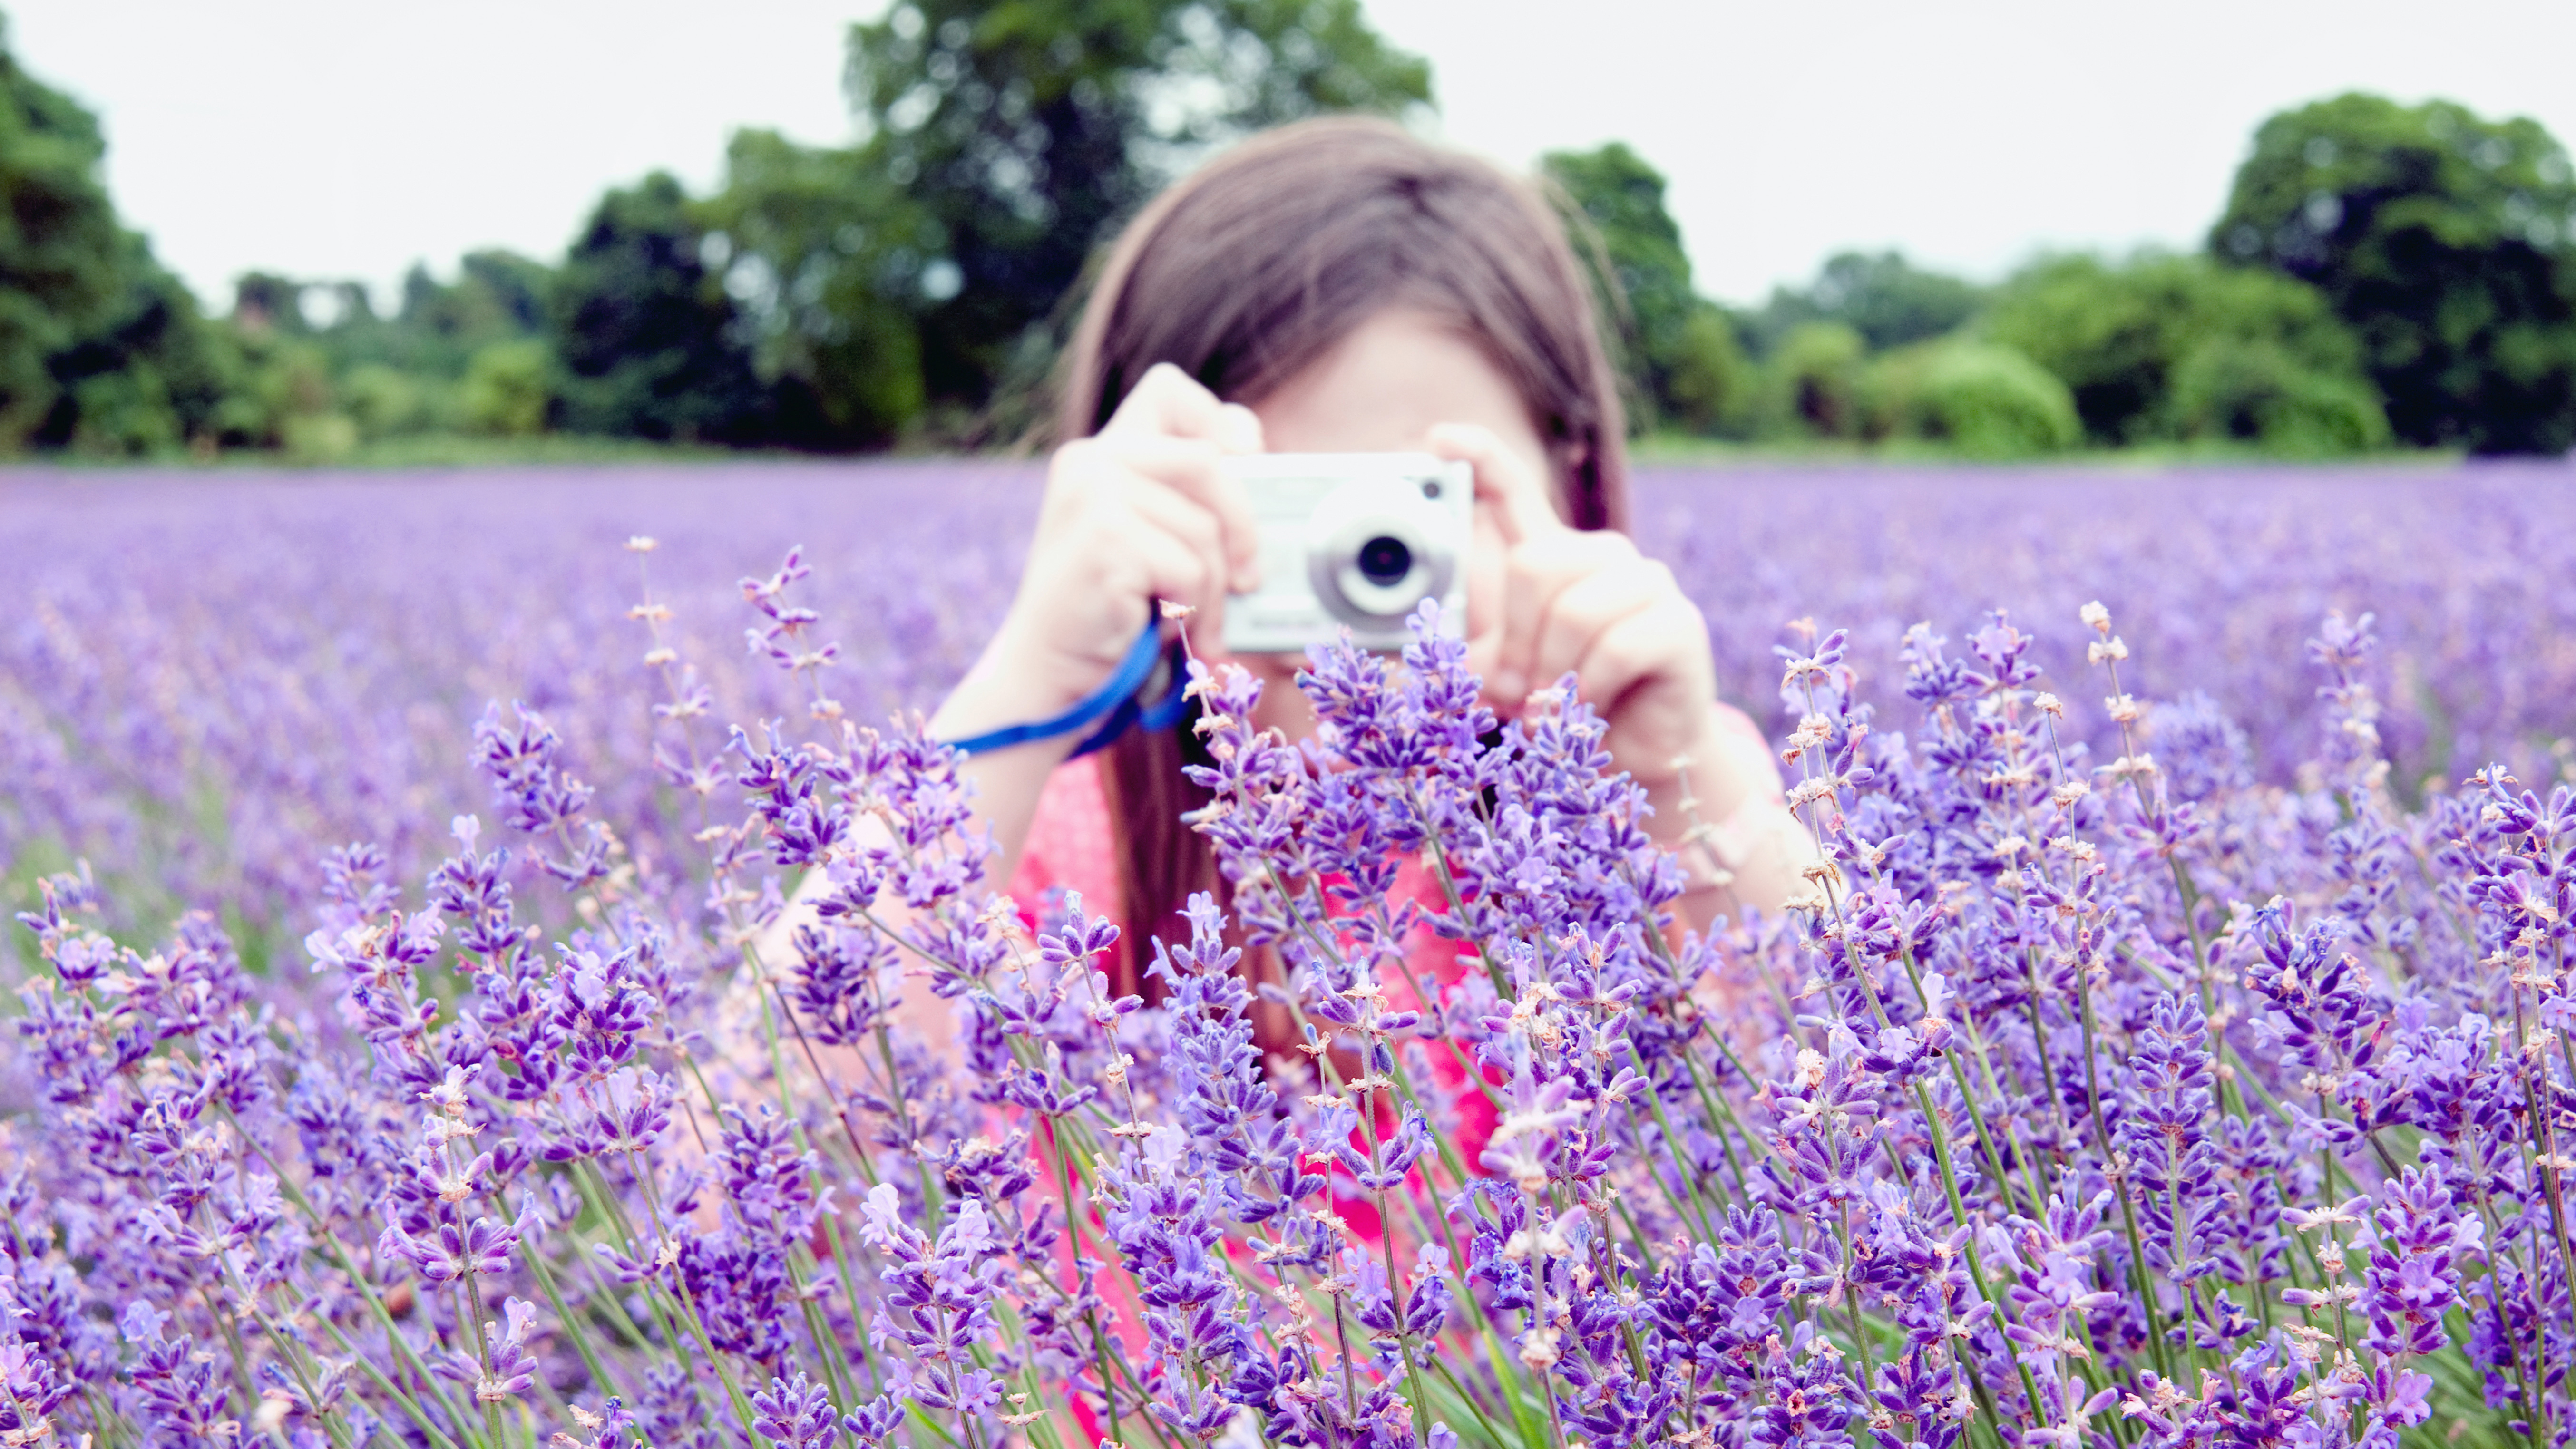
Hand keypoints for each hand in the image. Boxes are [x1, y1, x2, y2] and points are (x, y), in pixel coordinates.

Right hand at [936, 365, 1263, 746]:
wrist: (1051, 670)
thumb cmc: (1113, 610)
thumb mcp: (1151, 538)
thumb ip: (1187, 499)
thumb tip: (1263, 474)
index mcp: (1102, 452)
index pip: (1168, 389)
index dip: (1221, 421)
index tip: (1249, 465)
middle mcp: (1090, 460)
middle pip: (1209, 460)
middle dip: (1244, 524)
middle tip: (1249, 579)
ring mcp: (1092, 494)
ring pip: (1204, 528)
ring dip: (1213, 589)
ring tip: (1191, 620)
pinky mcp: (1102, 537)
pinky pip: (1188, 567)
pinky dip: (1193, 608)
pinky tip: (1167, 626)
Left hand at [1434, 422, 1717, 796]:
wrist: (1636, 762)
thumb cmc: (1562, 712)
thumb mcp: (1499, 679)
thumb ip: (1462, 654)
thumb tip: (1391, 654)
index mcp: (1556, 559)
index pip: (1516, 491)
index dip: (1479, 458)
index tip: (1438, 439)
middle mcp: (1604, 557)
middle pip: (1535, 564)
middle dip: (1514, 641)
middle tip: (1517, 693)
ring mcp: (1647, 586)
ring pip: (1573, 610)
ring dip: (1551, 673)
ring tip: (1552, 709)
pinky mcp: (1678, 626)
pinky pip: (1614, 648)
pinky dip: (1588, 691)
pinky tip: (1589, 710)